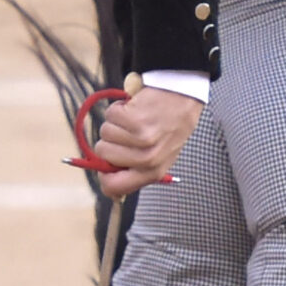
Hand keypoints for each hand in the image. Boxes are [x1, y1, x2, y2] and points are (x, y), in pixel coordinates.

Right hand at [91, 85, 202, 199]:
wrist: (183, 97)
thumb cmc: (168, 127)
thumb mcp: (160, 155)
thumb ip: (135, 171)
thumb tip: (110, 186)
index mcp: (153, 173)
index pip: (113, 187)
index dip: (103, 175)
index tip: (104, 162)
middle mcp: (148, 159)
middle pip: (103, 154)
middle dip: (109, 140)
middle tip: (128, 132)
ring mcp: (142, 140)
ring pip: (105, 132)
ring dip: (115, 123)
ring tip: (134, 119)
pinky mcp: (136, 120)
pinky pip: (109, 115)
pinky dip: (118, 109)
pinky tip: (134, 108)